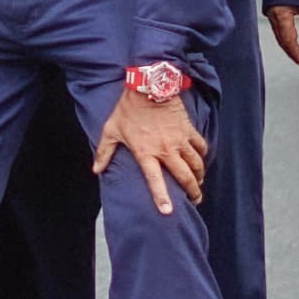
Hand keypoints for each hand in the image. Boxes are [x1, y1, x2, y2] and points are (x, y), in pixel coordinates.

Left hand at [94, 87, 206, 212]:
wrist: (148, 85)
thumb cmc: (128, 109)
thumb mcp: (111, 130)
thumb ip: (104, 152)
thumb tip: (96, 170)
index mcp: (146, 153)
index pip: (155, 181)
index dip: (162, 198)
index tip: (168, 212)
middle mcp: (166, 150)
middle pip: (184, 177)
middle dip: (193, 191)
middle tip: (196, 200)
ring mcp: (179, 140)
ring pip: (196, 164)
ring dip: (199, 176)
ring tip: (199, 183)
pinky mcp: (188, 129)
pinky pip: (200, 146)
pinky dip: (203, 154)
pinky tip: (201, 159)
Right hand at [268, 4, 298, 70]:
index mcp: (280, 15)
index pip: (288, 42)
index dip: (297, 55)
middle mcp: (273, 16)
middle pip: (283, 42)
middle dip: (294, 55)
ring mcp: (271, 13)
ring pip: (281, 36)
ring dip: (292, 47)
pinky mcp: (273, 9)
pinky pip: (279, 30)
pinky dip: (288, 38)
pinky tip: (295, 39)